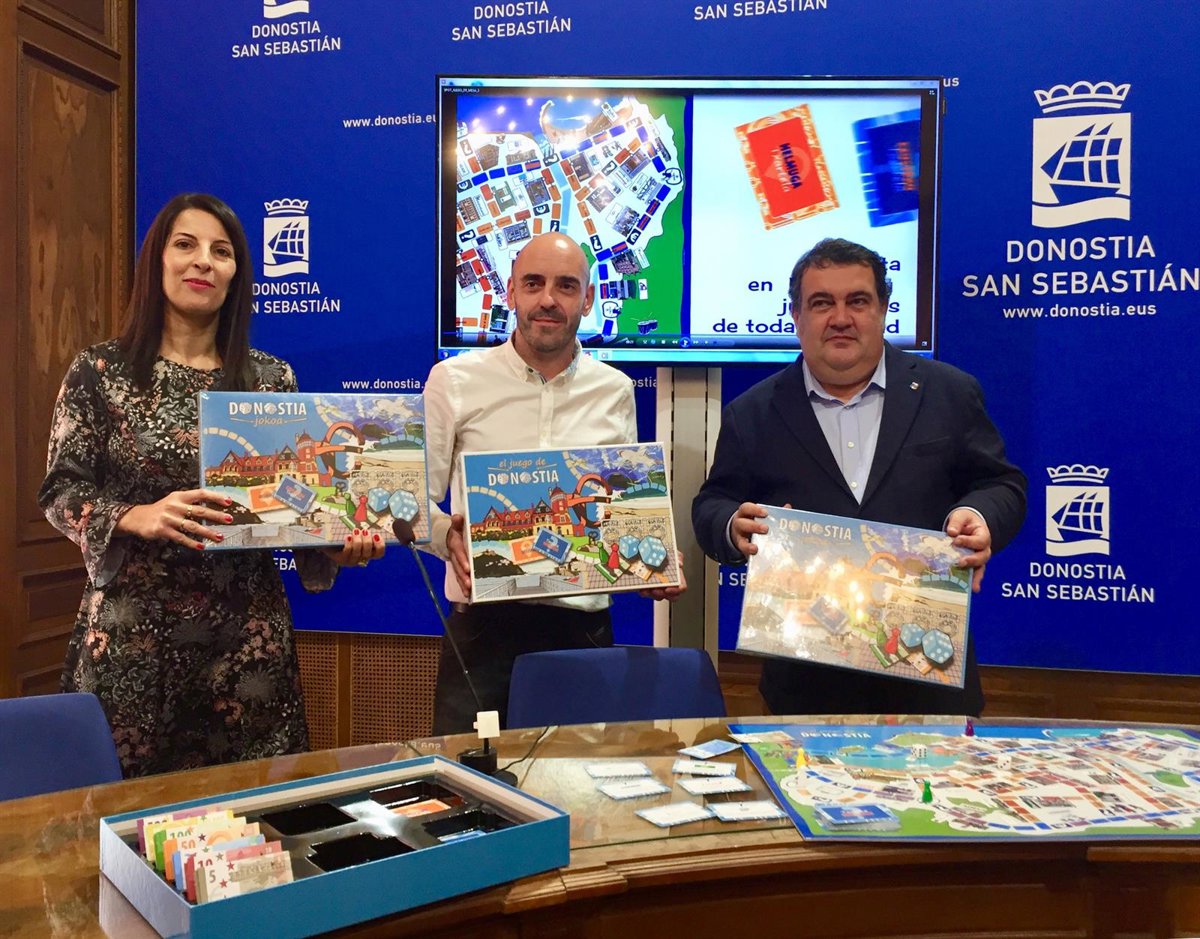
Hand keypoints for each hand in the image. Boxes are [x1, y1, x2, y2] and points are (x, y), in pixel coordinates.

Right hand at [116, 488, 232, 550]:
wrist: (137, 517)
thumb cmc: (161, 509)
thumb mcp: (174, 501)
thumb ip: (190, 502)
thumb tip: (212, 507)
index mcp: (180, 496)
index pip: (201, 494)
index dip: (215, 496)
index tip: (229, 501)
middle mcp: (175, 506)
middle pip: (199, 510)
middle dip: (216, 516)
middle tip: (229, 519)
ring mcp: (168, 518)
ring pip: (192, 526)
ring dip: (207, 532)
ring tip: (220, 537)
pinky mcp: (162, 530)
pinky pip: (181, 537)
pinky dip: (192, 543)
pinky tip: (202, 546)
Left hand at [322, 528, 385, 566]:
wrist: (328, 543)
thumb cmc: (346, 535)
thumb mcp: (357, 533)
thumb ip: (364, 529)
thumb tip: (369, 515)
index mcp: (368, 553)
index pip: (379, 554)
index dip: (380, 546)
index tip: (376, 535)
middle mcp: (361, 559)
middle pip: (368, 554)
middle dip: (367, 542)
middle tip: (365, 531)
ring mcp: (350, 560)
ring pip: (358, 553)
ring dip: (358, 541)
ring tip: (356, 531)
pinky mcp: (341, 559)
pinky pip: (347, 553)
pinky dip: (349, 544)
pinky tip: (348, 537)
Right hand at [446, 514, 471, 595]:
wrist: (446, 537)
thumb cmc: (456, 531)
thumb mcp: (456, 525)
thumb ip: (457, 522)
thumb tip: (457, 517)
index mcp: (455, 544)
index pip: (458, 552)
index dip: (462, 560)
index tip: (467, 568)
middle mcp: (454, 555)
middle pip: (457, 566)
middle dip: (463, 575)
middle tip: (469, 584)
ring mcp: (455, 562)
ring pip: (458, 574)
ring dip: (463, 583)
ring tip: (468, 591)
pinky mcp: (457, 568)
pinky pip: (459, 577)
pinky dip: (463, 586)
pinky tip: (468, 594)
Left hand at [640, 549, 686, 601]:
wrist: (651, 550)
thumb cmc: (664, 553)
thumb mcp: (673, 552)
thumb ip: (678, 557)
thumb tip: (680, 564)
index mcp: (677, 577)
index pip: (681, 587)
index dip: (676, 591)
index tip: (668, 589)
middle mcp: (669, 584)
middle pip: (669, 596)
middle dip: (662, 594)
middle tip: (655, 590)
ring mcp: (659, 587)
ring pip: (657, 596)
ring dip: (651, 594)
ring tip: (645, 590)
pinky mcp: (649, 587)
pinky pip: (647, 593)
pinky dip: (643, 591)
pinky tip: (640, 588)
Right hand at [730, 502, 769, 556]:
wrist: (741, 533)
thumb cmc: (754, 522)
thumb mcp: (760, 515)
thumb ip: (773, 512)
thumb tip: (788, 507)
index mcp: (745, 513)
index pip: (746, 508)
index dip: (755, 510)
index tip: (765, 513)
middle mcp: (739, 523)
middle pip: (742, 523)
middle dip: (754, 526)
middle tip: (766, 529)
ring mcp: (738, 536)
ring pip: (740, 538)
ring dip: (749, 543)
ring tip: (757, 546)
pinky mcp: (741, 547)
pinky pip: (743, 549)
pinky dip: (748, 550)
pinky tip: (755, 551)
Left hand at [946, 508, 991, 592]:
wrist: (966, 524)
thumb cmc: (965, 520)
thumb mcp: (961, 516)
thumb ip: (956, 523)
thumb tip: (951, 532)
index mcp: (983, 535)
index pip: (980, 540)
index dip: (969, 541)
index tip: (956, 540)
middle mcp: (983, 549)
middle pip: (983, 556)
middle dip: (972, 560)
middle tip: (961, 562)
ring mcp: (978, 558)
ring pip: (980, 568)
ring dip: (975, 576)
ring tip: (972, 585)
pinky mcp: (972, 564)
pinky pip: (975, 573)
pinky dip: (974, 581)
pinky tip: (972, 589)